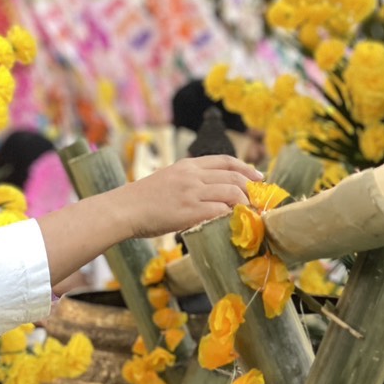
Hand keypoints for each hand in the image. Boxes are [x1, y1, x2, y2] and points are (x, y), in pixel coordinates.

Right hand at [117, 156, 262, 239]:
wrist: (124, 208)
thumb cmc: (142, 199)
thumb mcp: (167, 179)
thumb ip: (188, 181)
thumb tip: (209, 192)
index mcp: (187, 165)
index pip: (225, 161)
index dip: (246, 168)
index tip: (258, 176)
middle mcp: (192, 175)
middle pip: (233, 177)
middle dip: (250, 189)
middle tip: (257, 201)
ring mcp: (191, 192)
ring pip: (231, 193)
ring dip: (244, 205)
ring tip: (249, 214)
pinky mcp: (189, 210)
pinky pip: (219, 211)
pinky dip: (230, 216)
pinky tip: (233, 222)